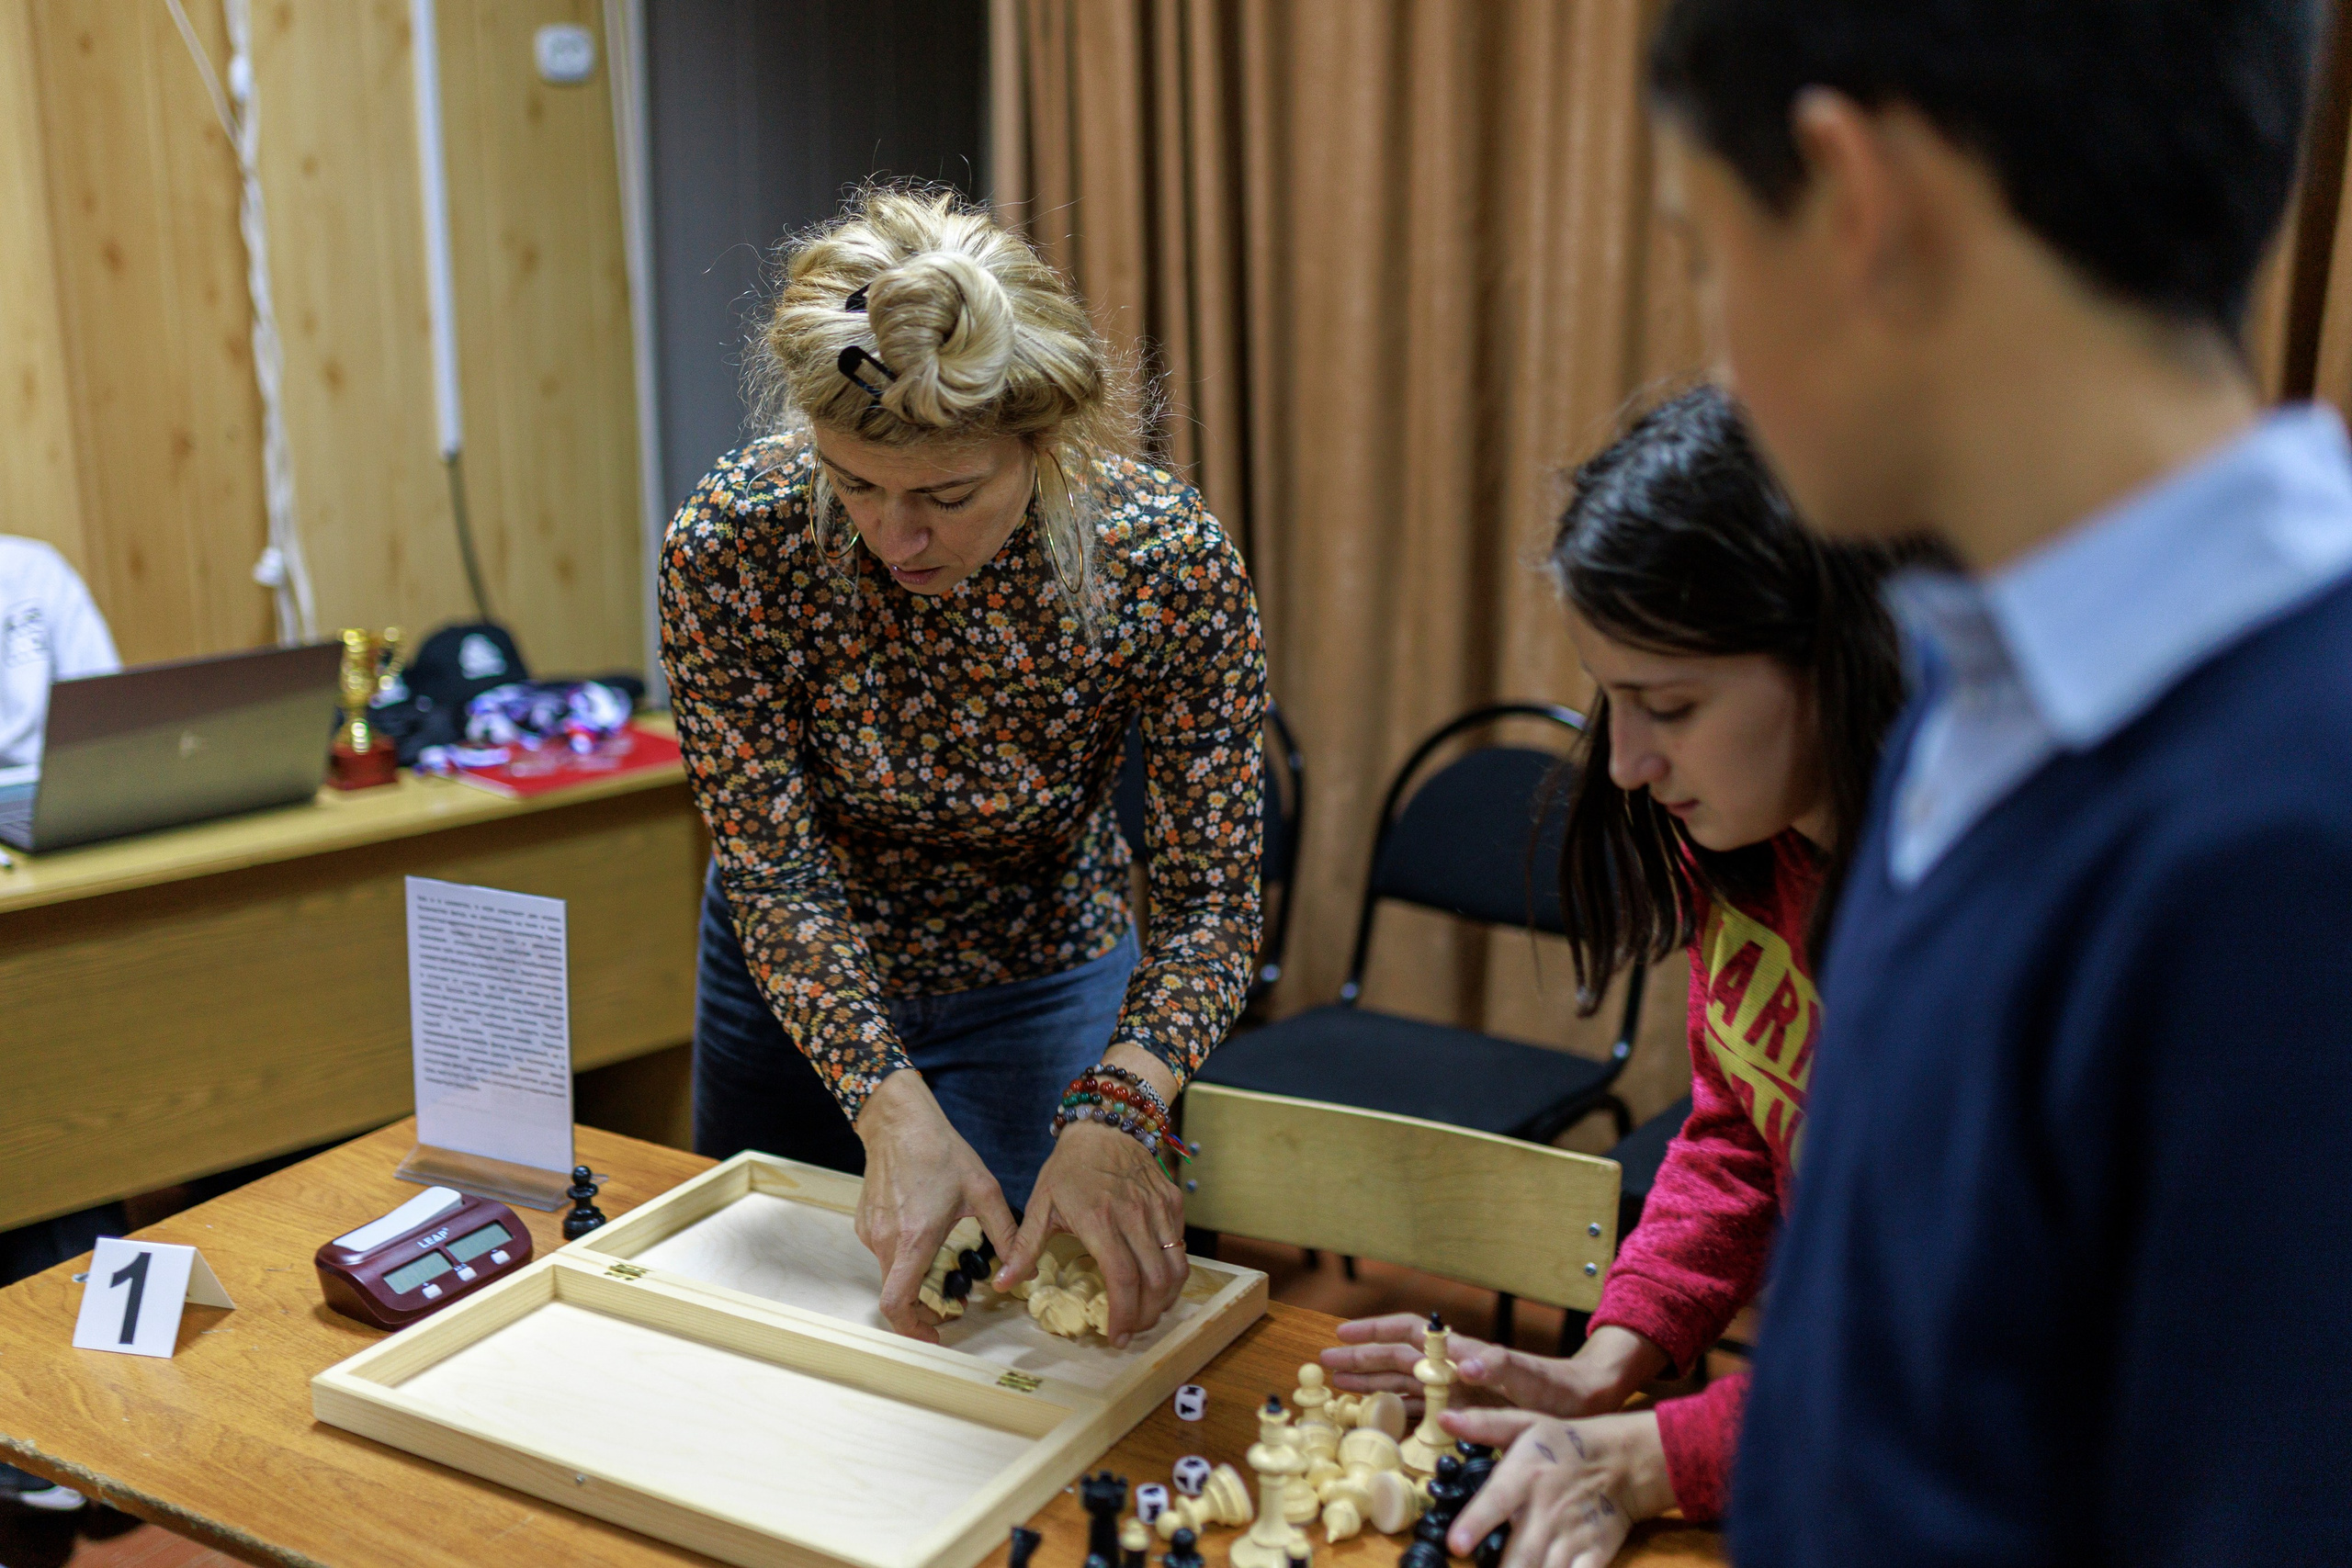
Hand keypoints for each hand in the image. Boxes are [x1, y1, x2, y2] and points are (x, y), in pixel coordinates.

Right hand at [853, 1068, 1018, 1342]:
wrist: (898, 1121)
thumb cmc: (941, 1151)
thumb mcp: (983, 1191)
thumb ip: (1006, 1235)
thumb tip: (1025, 1271)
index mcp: (915, 1238)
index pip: (897, 1303)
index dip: (913, 1330)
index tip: (935, 1337)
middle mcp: (886, 1240)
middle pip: (896, 1295)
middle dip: (921, 1311)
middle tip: (950, 1310)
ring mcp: (871, 1232)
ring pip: (889, 1275)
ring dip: (914, 1284)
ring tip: (943, 1269)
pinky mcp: (865, 1222)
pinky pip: (883, 1253)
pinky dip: (903, 1260)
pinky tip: (925, 1237)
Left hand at [992, 1047, 1187, 1346]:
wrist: (1105, 1124)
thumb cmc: (1069, 1167)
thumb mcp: (1040, 1204)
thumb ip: (1023, 1246)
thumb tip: (1002, 1283)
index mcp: (1099, 1219)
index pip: (1123, 1278)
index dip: (1124, 1314)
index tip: (1115, 1336)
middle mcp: (1134, 1215)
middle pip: (1155, 1281)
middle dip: (1146, 1316)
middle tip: (1130, 1330)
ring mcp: (1159, 1208)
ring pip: (1176, 1268)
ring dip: (1165, 1299)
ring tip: (1146, 1312)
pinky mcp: (1174, 1202)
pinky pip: (1180, 1247)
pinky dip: (1173, 1273)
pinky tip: (1155, 1282)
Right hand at [1322, 1320, 1667, 1418]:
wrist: (1582, 1405)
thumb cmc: (1557, 1389)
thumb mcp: (1529, 1377)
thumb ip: (1497, 1365)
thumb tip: (1462, 1361)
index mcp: (1461, 1354)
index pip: (1408, 1335)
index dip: (1374, 1332)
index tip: (1342, 1333)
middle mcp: (1451, 1369)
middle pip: (1395, 1358)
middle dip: (1360, 1358)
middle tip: (1324, 1363)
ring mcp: (1455, 1390)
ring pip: (1401, 1382)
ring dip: (1369, 1382)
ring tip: (1337, 1383)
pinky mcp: (1463, 1411)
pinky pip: (1419, 1408)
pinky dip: (1393, 1409)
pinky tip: (1375, 1413)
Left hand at [1441, 1407, 1675, 1567]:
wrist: (1623, 1462)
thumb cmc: (1563, 1444)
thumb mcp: (1524, 1424)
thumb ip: (1483, 1425)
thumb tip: (1443, 1418)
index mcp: (1525, 1475)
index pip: (1497, 1501)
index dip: (1475, 1524)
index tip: (1455, 1546)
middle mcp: (1547, 1511)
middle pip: (1520, 1555)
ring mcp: (1572, 1537)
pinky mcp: (1594, 1555)